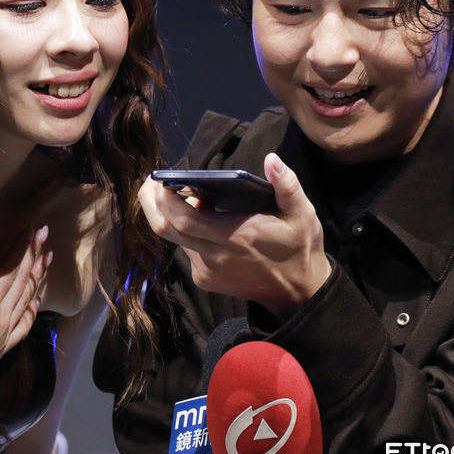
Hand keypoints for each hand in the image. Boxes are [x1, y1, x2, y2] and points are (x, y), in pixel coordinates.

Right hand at [0, 226, 51, 425]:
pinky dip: (32, 308)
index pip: (10, 269)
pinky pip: (24, 324)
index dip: (21, 248)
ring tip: (46, 258)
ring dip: (37, 277)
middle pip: (23, 281)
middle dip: (33, 255)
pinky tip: (35, 300)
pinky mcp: (2, 349)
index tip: (31, 229)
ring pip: (27, 299)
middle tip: (44, 234)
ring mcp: (5, 335)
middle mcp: (3, 318)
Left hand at [141, 153, 330, 316]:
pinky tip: (204, 219)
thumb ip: (288, 186)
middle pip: (165, 228)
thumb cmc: (299, 248)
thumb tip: (272, 159)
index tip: (160, 177)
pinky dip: (188, 232)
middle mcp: (213, 256)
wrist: (299, 293)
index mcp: (234, 237)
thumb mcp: (303, 214)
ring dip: (175, 216)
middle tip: (152, 181)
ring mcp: (206, 270)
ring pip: (176, 238)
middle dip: (150, 202)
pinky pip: (187, 250)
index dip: (164, 199)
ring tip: (189, 194)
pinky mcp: (205, 280)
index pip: (183, 219)